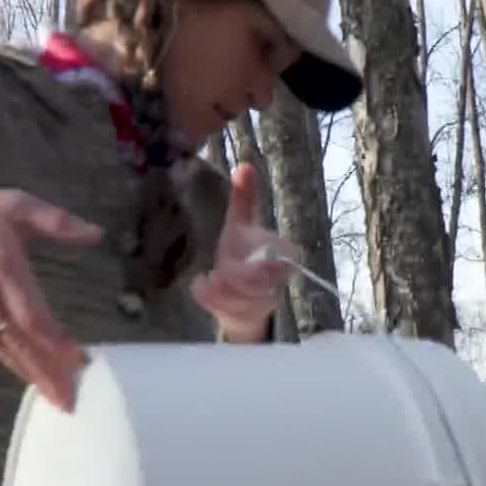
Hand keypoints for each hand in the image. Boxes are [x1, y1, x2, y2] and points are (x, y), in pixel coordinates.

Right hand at [0, 184, 103, 409]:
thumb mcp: (13, 203)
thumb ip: (55, 220)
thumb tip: (96, 234)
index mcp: (1, 266)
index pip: (31, 313)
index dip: (55, 340)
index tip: (79, 361)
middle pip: (21, 342)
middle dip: (47, 373)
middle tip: (72, 402)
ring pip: (6, 350)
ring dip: (33, 376)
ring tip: (59, 400)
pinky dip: (14, 364)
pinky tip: (32, 377)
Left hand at [191, 163, 292, 340]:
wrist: (239, 298)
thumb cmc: (241, 256)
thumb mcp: (240, 225)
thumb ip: (244, 199)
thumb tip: (244, 165)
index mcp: (284, 257)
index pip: (281, 261)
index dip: (261, 260)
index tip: (238, 250)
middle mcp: (277, 283)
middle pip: (261, 282)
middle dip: (237, 275)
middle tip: (221, 267)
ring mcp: (263, 304)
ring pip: (244, 300)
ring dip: (222, 289)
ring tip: (210, 279)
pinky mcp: (246, 319)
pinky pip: (228, 312)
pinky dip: (211, 299)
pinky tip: (201, 284)